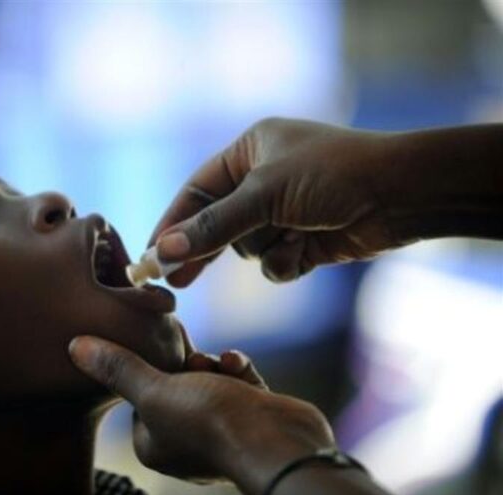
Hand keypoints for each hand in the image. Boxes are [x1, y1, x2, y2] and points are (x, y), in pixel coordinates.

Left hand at [68, 335, 335, 494]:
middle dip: (184, 364)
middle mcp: (186, 443)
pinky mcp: (251, 417)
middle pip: (175, 386)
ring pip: (208, 381)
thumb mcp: (154, 390)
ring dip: (211, 364)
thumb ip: (118, 368)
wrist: (277, 441)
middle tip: (189, 355)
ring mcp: (222, 431)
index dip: (147, 369)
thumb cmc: (209, 421)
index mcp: (154, 444)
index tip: (154, 349)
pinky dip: (236, 369)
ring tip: (214, 362)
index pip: (139, 397)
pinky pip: (237, 383)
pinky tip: (236, 364)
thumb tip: (74, 346)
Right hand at [150, 118, 401, 285]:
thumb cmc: (332, 176)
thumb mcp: (263, 195)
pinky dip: (286, 262)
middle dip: (203, 250)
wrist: (403, 195)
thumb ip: (212, 226)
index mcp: (249, 152)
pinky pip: (274, 263)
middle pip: (216, 224)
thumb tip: (163, 251)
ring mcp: (283, 212)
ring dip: (265, 248)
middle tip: (172, 281)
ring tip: (292, 235)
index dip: (172, 223)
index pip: (196, 192)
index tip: (151, 254)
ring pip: (246, 248)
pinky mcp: (303, 240)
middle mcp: (263, 181)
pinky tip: (306, 250)